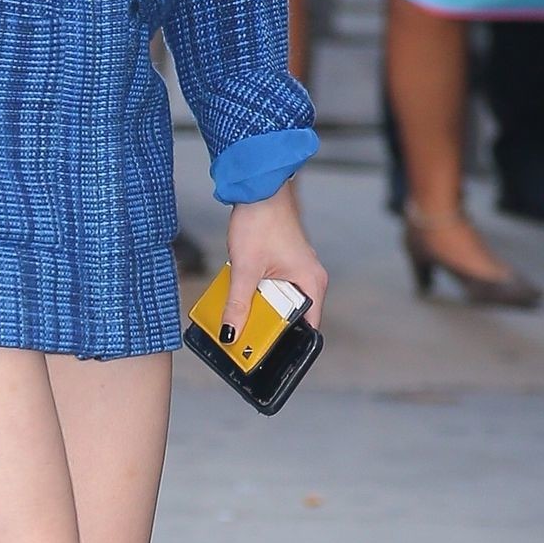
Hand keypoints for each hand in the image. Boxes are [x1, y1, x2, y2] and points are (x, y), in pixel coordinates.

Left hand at [223, 182, 326, 339]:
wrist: (257, 186)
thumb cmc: (261, 221)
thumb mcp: (245, 269)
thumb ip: (238, 304)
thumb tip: (231, 333)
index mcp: (312, 283)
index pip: (307, 329)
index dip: (287, 345)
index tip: (266, 355)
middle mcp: (309, 277)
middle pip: (290, 316)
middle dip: (267, 326)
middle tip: (245, 336)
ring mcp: (296, 268)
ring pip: (278, 300)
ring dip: (259, 306)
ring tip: (238, 313)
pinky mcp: (283, 260)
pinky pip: (271, 285)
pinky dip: (256, 290)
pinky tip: (238, 290)